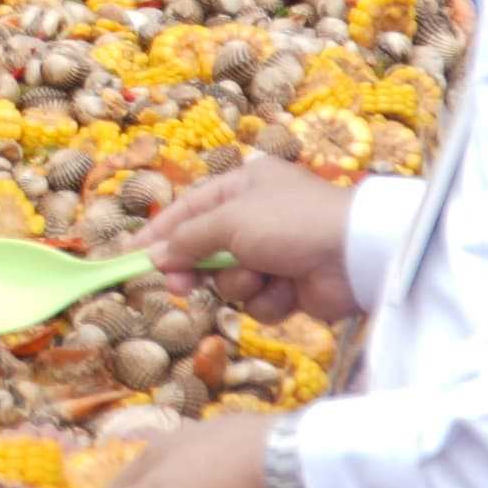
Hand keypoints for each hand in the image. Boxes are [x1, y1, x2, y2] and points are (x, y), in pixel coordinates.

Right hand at [138, 154, 361, 324]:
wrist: (356, 255)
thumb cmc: (290, 222)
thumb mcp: (229, 220)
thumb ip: (187, 238)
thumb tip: (154, 255)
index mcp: (243, 186)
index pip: (188, 209)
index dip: (159, 232)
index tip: (131, 256)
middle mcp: (256, 217)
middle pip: (204, 249)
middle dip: (196, 268)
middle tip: (180, 285)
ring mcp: (275, 253)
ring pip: (230, 280)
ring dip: (242, 283)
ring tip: (263, 276)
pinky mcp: (291, 287)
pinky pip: (259, 301)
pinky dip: (270, 299)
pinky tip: (289, 291)